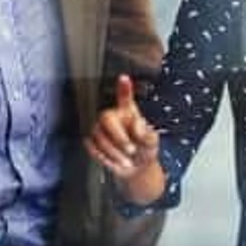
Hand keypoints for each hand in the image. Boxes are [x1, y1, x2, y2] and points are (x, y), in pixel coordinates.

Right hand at [84, 75, 164, 202]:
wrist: (136, 168)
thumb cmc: (145, 149)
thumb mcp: (152, 142)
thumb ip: (147, 133)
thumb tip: (136, 123)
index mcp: (129, 113)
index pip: (125, 98)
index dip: (123, 88)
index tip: (124, 78)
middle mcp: (113, 117)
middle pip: (106, 117)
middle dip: (118, 136)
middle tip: (132, 150)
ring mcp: (100, 129)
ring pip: (99, 137)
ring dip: (115, 152)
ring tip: (128, 161)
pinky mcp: (92, 142)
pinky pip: (93, 148)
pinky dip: (106, 158)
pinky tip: (117, 161)